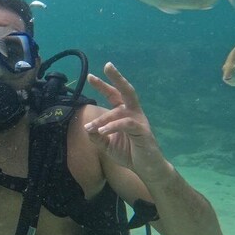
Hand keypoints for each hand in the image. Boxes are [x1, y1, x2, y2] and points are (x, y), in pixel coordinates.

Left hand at [84, 62, 170, 183]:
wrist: (147, 168)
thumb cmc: (128, 153)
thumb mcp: (106, 144)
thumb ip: (96, 136)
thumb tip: (87, 128)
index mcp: (124, 113)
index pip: (113, 95)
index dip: (103, 85)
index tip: (90, 76)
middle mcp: (133, 113)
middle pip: (126, 91)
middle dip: (117, 78)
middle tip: (107, 66)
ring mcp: (139, 121)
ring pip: (121, 111)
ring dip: (103, 119)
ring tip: (91, 127)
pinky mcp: (143, 131)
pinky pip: (127, 124)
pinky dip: (113, 126)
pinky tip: (103, 131)